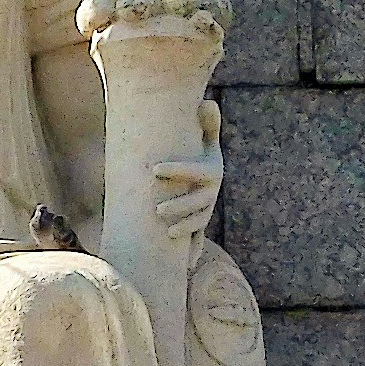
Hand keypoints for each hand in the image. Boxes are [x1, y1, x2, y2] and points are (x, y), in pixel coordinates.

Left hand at [151, 100, 222, 242]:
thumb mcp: (205, 140)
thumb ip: (207, 124)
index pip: (196, 171)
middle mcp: (210, 193)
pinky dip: (192, 249)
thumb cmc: (199, 153)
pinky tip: (184, 262)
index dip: (176, 169)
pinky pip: (197, 237)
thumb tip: (207, 103)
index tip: (153, 168)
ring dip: (184, 228)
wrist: (205, 177)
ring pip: (198, 221)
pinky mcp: (198, 223)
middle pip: (198, 203)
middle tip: (156, 210)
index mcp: (210, 171)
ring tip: (165, 231)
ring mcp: (205, 210)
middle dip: (179, 207)